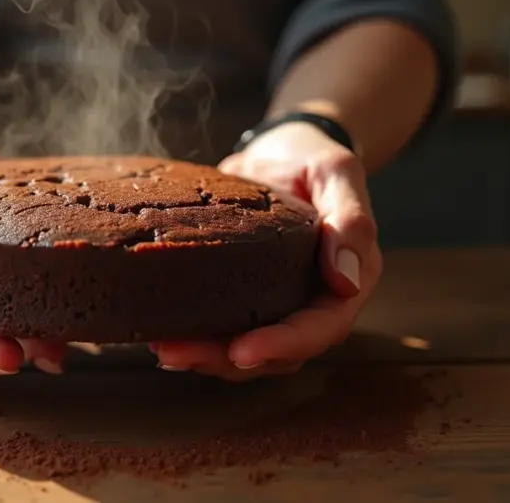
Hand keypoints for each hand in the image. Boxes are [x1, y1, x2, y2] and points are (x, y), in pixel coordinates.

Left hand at [151, 121, 382, 380]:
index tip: (242, 352)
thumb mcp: (337, 173)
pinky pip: (222, 328)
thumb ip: (351, 220)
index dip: (283, 345)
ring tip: (162, 349)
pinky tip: (159, 334)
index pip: (321, 328)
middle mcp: (312, 302)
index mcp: (346, 282)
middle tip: (177, 354)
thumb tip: (348, 281)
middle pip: (277, 353)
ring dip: (204, 356)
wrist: (280, 150)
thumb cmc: (312, 157)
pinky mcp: (242, 296)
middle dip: (226, 359)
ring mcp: (275, 303)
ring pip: (245, 350)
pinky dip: (194, 336)